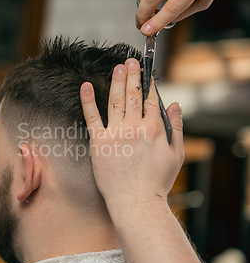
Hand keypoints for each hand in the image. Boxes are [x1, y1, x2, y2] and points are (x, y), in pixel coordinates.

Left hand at [80, 58, 183, 207]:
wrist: (135, 202)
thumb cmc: (157, 182)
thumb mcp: (176, 154)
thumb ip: (177, 127)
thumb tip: (175, 105)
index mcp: (154, 129)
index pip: (152, 99)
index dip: (149, 83)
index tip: (147, 72)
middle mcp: (134, 127)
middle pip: (134, 95)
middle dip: (133, 75)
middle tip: (130, 61)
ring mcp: (115, 133)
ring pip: (115, 101)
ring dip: (117, 81)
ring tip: (118, 67)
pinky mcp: (98, 142)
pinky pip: (92, 117)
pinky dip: (88, 100)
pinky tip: (85, 86)